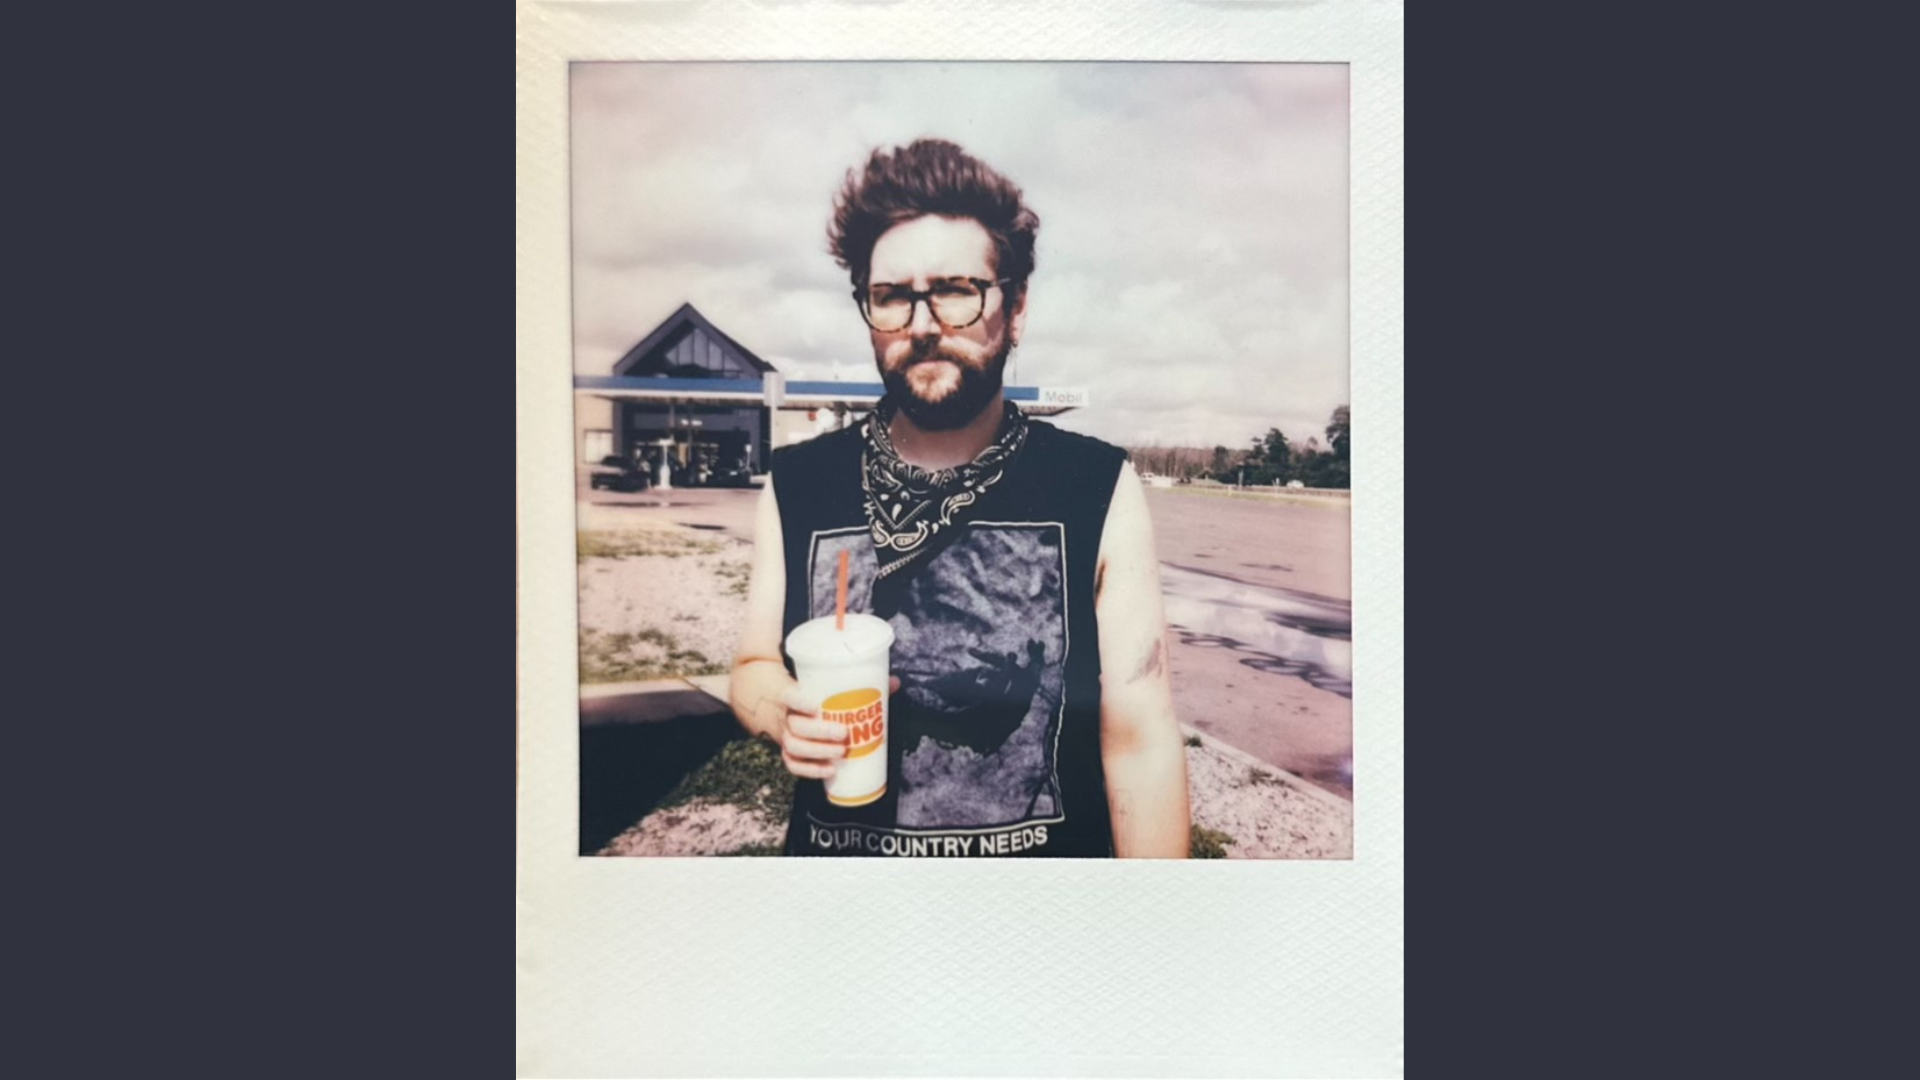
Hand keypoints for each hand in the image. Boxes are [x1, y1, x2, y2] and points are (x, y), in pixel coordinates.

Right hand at [731, 661, 899, 779]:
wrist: (766, 697)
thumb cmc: (802, 686)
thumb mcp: (817, 678)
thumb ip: (855, 679)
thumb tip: (895, 683)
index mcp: (786, 692)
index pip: (788, 696)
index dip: (799, 702)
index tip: (816, 706)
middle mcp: (782, 715)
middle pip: (795, 727)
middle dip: (819, 733)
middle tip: (843, 734)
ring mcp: (783, 734)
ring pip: (793, 748)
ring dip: (817, 753)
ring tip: (841, 753)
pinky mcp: (786, 749)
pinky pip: (793, 764)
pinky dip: (810, 771)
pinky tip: (830, 771)